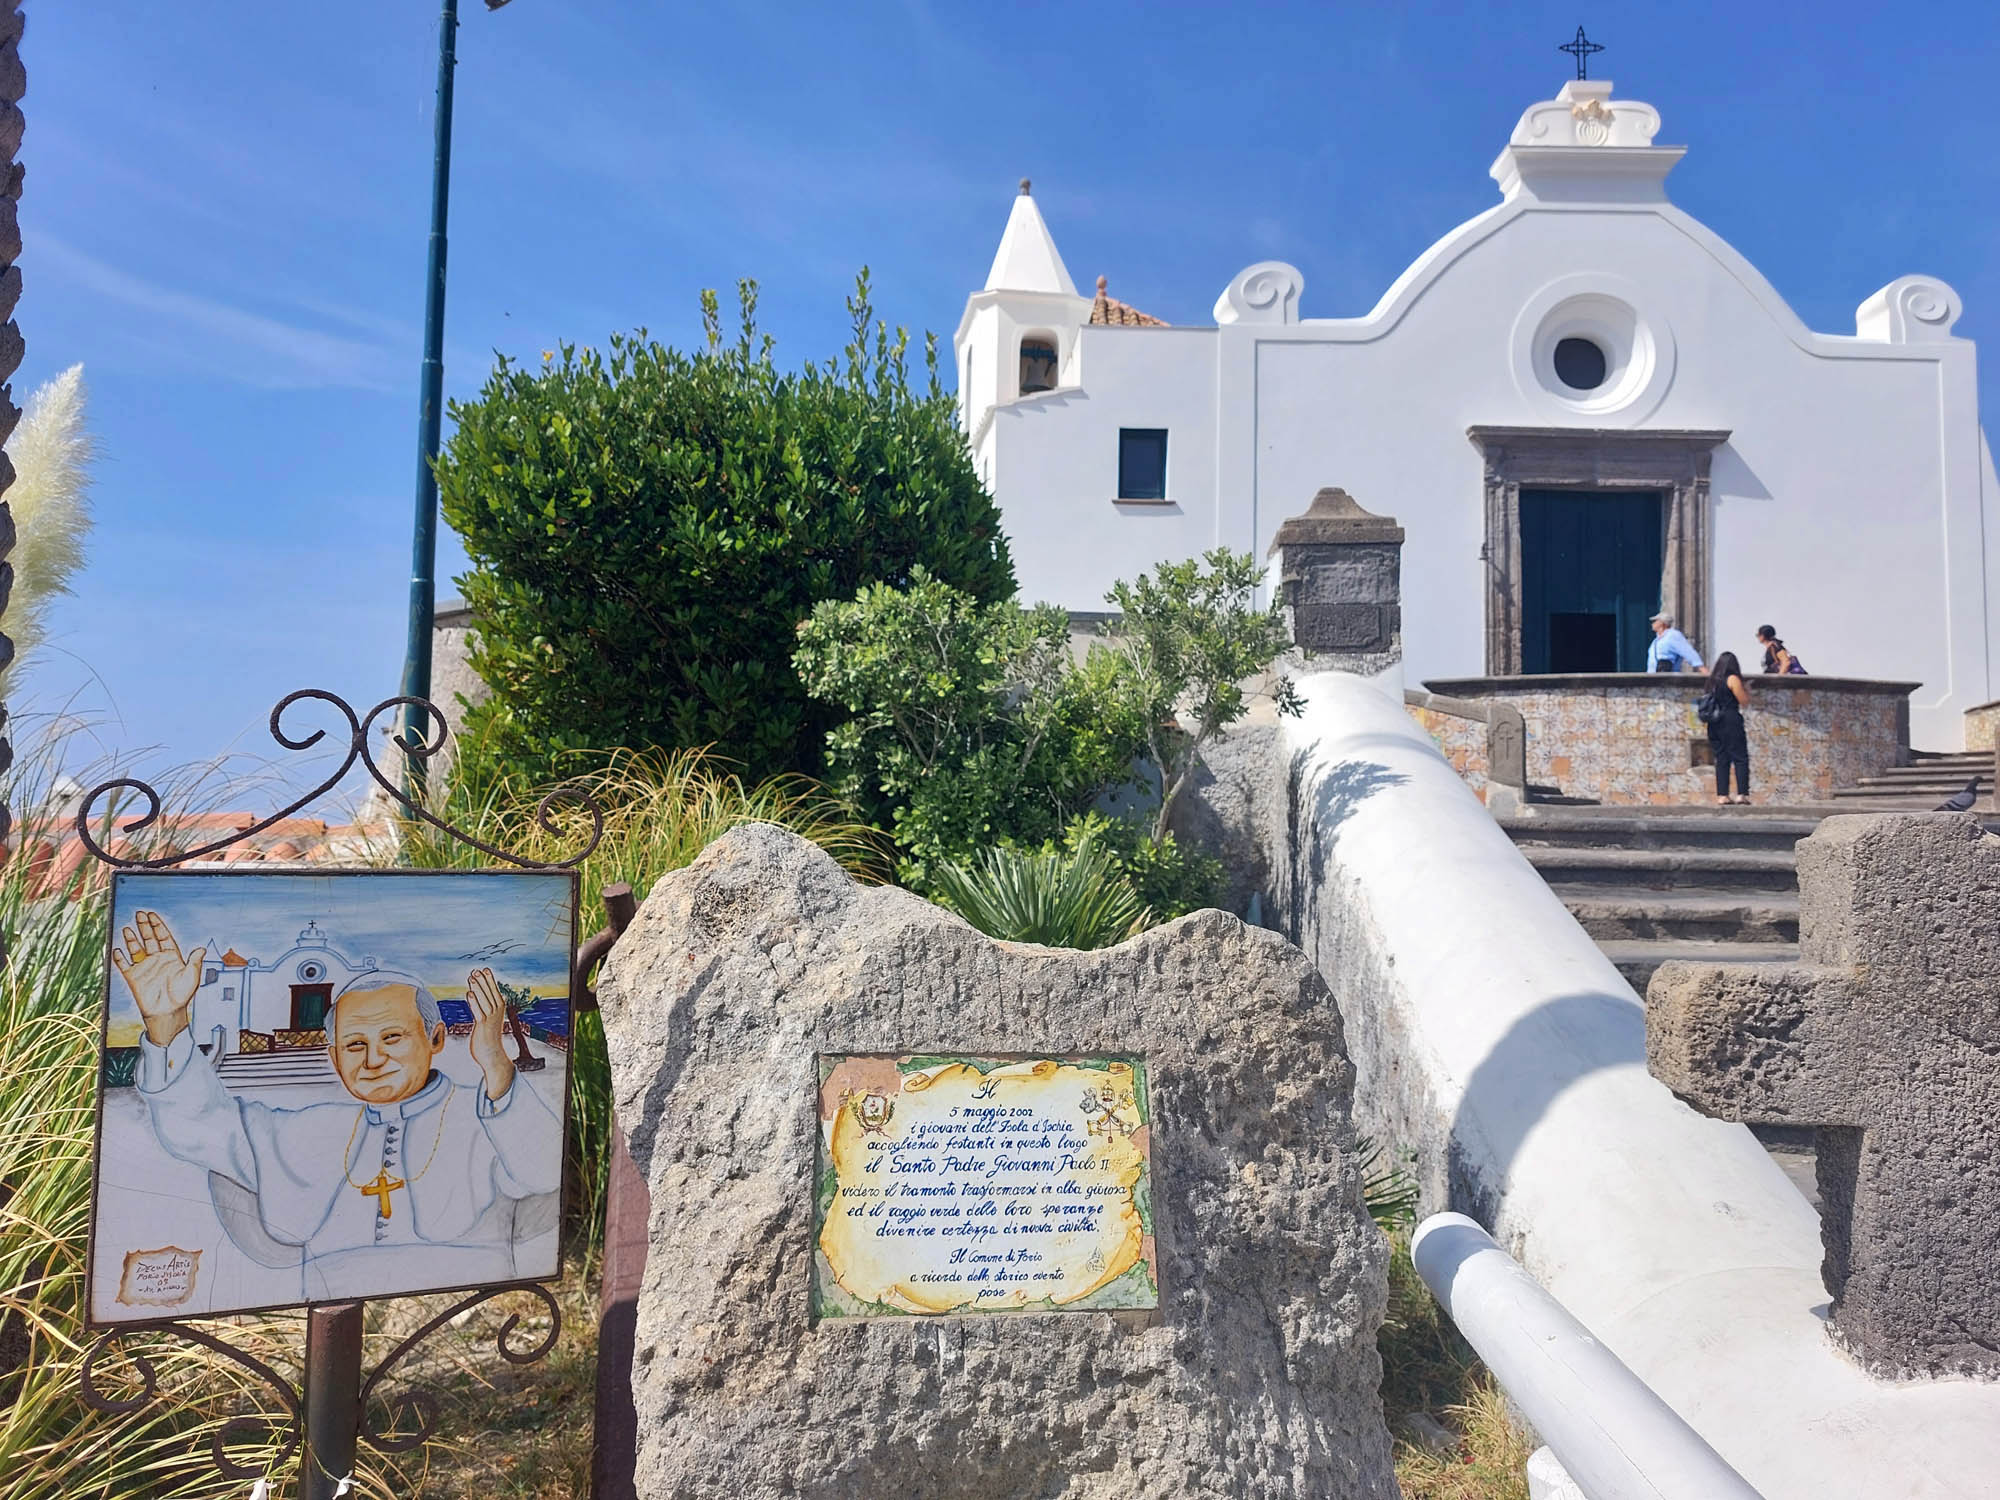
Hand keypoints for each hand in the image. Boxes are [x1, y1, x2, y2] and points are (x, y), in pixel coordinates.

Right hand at [112, 910, 204, 1047]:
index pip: (163, 937)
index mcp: (171, 957)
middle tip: (139, 914)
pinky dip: (119, 957)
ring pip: (136, 949)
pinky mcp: (133, 977)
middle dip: (144, 927)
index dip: (158, 926)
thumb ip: (195, 962)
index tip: (152, 915)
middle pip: (149, 939)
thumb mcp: (192, 977)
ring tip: (127, 928)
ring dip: (131, 939)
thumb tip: (202, 949)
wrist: (168, 1012)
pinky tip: (117, 949)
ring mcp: (145, 967)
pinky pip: (124, 965)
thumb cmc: (181, 996)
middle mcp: (157, 960)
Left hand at [466, 967, 515, 1101]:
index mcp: (499, 1009)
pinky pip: (478, 1011)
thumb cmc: (488, 1038)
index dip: (489, 980)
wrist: (492, 1056)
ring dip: (478, 988)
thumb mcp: (488, 1021)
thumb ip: (484, 1010)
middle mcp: (496, 1012)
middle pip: (489, 993)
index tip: (484, 969)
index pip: (494, 991)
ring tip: (472, 977)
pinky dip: (474, 1002)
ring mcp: (490, 1019)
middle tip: (476, 970)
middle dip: (483, 981)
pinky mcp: (483, 1026)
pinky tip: (469, 993)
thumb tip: (480, 1002)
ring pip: (484, 1000)